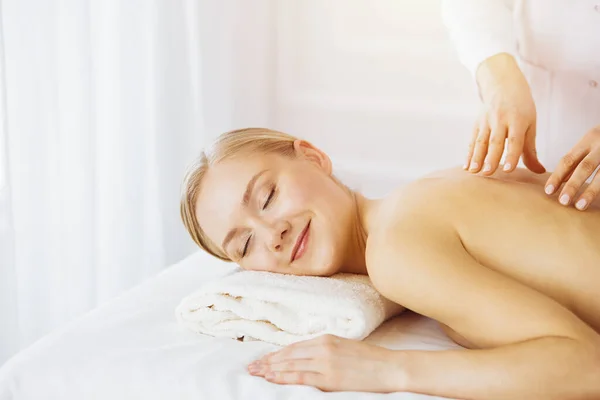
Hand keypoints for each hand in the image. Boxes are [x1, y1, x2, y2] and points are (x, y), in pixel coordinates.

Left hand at [247, 334, 403, 392]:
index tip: (263, 359)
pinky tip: (272, 378)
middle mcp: (323, 347)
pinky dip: (284, 377)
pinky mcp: (330, 377)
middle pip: (288, 355)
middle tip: (251, 367)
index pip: (294, 347)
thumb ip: (324, 350)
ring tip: (256, 373)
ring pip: (290, 365)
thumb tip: (305, 358)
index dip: (276, 354)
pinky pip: (301, 377)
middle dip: (268, 361)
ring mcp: (325, 362)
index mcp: (326, 339)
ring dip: (271, 369)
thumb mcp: (344, 347)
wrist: (391, 367)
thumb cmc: (370, 360)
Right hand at [466, 53, 545, 174]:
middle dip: (491, 158)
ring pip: (481, 141)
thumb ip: (530, 149)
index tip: (508, 170)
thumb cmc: (521, 108)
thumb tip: (539, 171)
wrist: (502, 85)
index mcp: (518, 120)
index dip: (512, 155)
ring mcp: (487, 121)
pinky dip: (469, 154)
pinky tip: (467, 166)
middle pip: (495, 141)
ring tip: (473, 171)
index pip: (515, 140)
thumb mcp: (530, 124)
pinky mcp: (477, 123)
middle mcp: (501, 120)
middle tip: (488, 173)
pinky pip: (473, 140)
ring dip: (476, 157)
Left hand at [545, 125, 599, 210]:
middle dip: (573, 185)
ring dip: (591, 191)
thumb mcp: (591, 143)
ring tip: (580, 206)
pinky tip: (598, 204)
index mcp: (589, 139)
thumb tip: (560, 181)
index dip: (557, 176)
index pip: (568, 160)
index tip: (548, 192)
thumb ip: (576, 160)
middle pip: (585, 167)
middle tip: (562, 202)